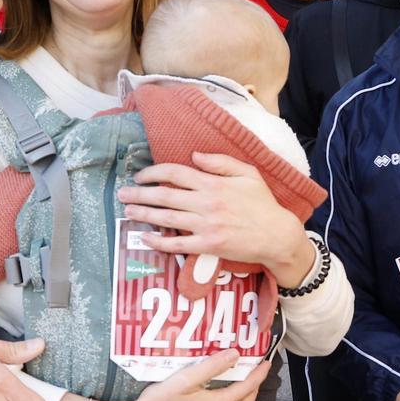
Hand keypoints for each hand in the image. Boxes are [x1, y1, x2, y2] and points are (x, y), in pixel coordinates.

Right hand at [116, 350, 268, 400]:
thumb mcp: (185, 379)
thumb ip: (212, 366)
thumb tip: (234, 354)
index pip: (247, 388)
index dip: (259, 374)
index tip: (266, 363)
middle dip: (255, 387)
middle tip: (257, 372)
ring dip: (244, 398)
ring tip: (243, 383)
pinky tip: (223, 399)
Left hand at [118, 152, 314, 287]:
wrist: (276, 235)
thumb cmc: (262, 203)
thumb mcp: (248, 173)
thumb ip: (221, 162)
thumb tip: (195, 154)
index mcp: (213, 183)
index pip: (175, 172)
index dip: (153, 172)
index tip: (141, 175)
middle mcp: (206, 203)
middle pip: (165, 195)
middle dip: (140, 193)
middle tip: (123, 193)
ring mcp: (206, 225)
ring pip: (167, 218)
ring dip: (144, 213)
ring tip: (128, 211)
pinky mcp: (208, 245)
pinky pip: (178, 244)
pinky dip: (159, 242)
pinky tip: (145, 237)